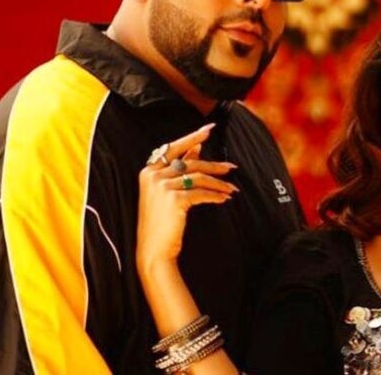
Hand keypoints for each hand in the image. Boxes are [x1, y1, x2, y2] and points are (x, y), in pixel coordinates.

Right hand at [136, 123, 237, 272]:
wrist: (153, 250)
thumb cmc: (160, 222)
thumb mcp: (167, 192)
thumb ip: (179, 168)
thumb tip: (197, 148)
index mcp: (148, 171)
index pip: (173, 148)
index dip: (192, 137)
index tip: (210, 129)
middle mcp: (152, 175)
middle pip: (190, 162)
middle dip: (214, 165)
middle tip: (231, 167)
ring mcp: (162, 186)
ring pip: (198, 177)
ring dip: (218, 183)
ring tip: (231, 189)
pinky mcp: (173, 198)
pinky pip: (201, 193)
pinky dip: (215, 196)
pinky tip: (224, 199)